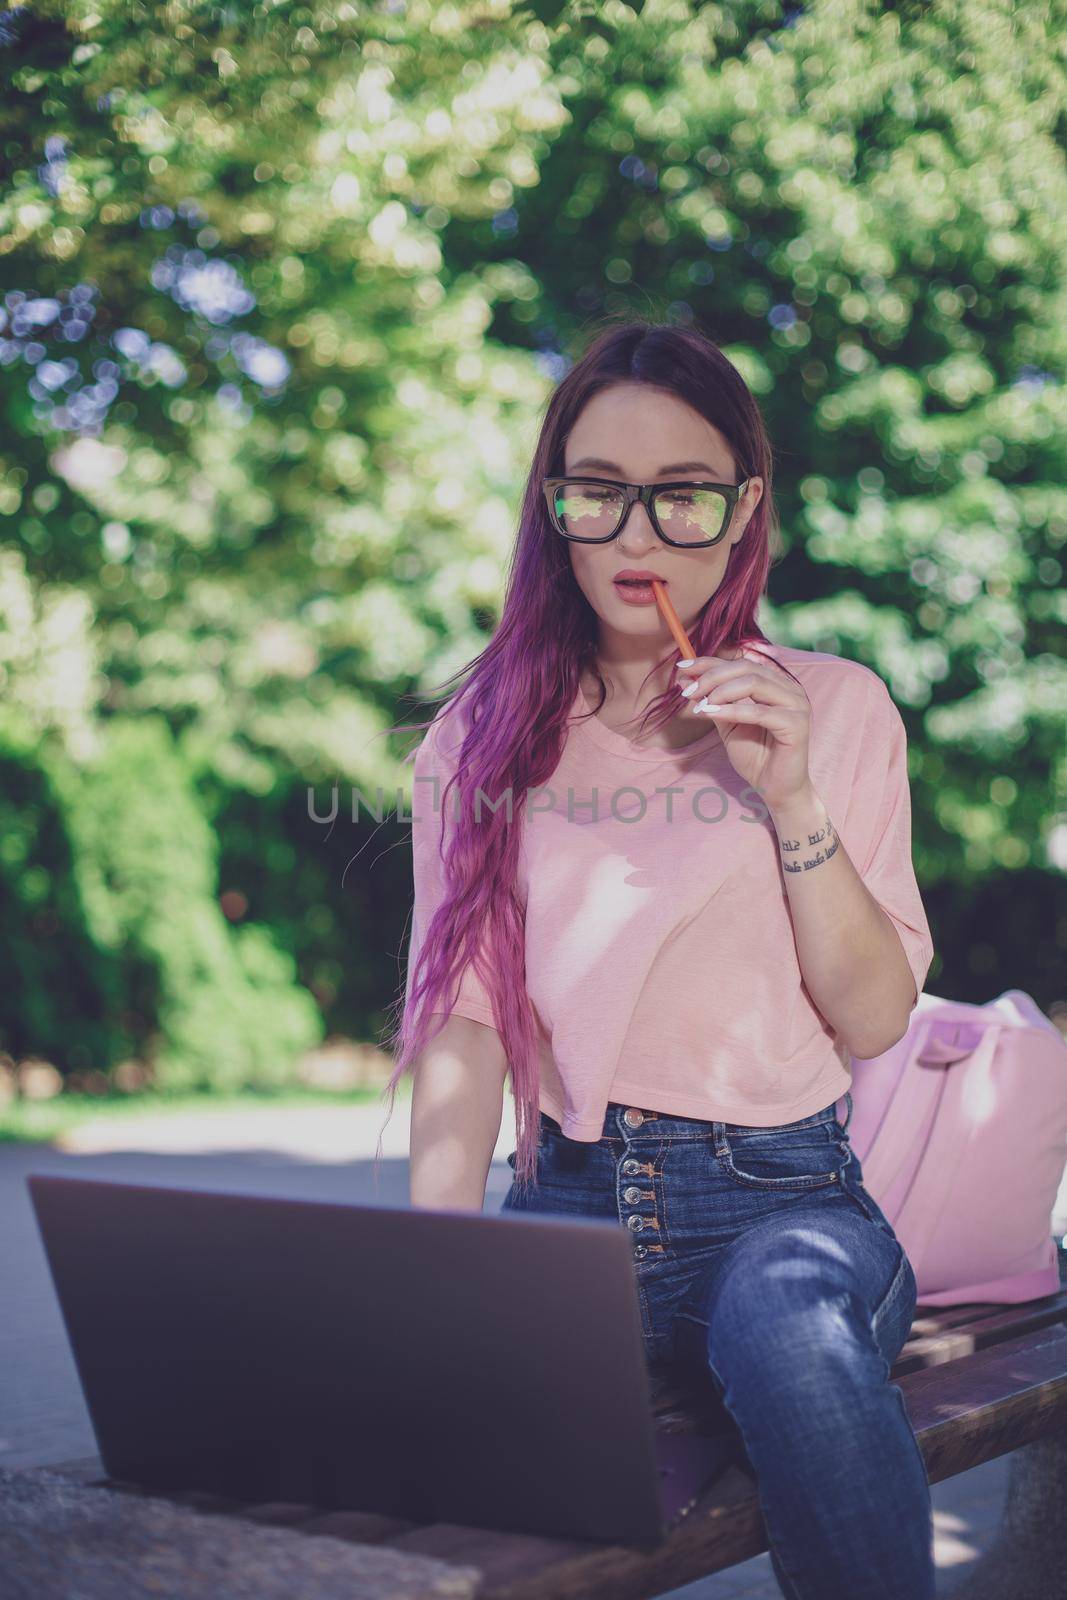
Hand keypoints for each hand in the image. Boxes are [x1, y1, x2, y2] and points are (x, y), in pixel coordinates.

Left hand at [675, 647, 813, 810]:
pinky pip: (760, 712)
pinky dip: (733, 710)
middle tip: (689, 692)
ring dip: (721, 691)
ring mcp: (797, 705)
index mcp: (776, 684)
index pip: (740, 663)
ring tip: (701, 705)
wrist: (776, 789)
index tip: (682, 667)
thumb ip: (712, 701)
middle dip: (712, 676)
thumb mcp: (727, 724)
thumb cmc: (755, 756)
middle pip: (746, 668)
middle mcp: (790, 689)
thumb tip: (686, 680)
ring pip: (754, 683)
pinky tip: (712, 712)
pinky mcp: (797, 725)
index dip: (710, 662)